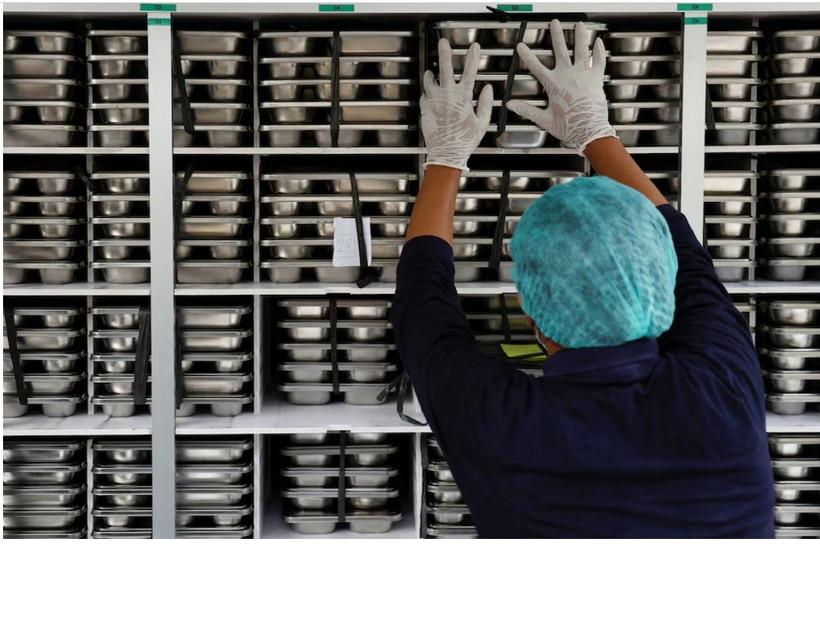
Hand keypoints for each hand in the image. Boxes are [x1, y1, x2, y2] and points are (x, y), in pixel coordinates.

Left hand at [421, 38, 493, 171]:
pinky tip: (429, 94)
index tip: (475, 46)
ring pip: (430, 80)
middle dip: (444, 53)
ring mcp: (434, 101)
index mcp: (463, 97)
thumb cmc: (464, 141)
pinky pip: (424, 96)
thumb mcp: (482, 123)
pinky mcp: (425, 109)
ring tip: (430, 71)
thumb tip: (487, 89)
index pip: (470, 71)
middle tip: (443, 43)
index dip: (473, 57)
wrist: (446, 153)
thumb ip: (485, 104)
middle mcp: (447, 95)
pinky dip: (427, 93)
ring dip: (431, 74)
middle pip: (445, 68)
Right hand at [506, 20, 616, 153]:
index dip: (527, 55)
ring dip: (580, 36)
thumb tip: (510, 105)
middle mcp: (568, 76)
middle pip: (560, 50)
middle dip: (556, 35)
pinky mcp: (596, 79)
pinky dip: (599, 50)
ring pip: (581, 50)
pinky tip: (598, 41)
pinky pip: (599, 61)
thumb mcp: (544, 120)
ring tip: (579, 25)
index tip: (521, 46)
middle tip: (554, 23)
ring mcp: (583, 75)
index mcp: (554, 85)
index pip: (536, 67)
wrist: (590, 130)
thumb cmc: (569, 127)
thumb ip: (526, 110)